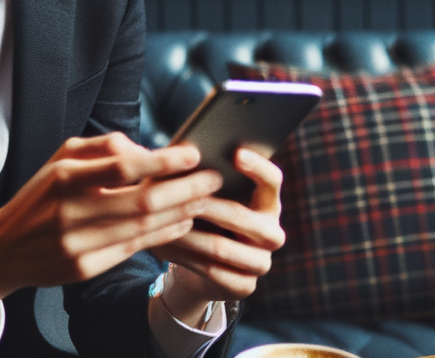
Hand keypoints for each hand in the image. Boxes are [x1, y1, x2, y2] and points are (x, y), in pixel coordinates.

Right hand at [0, 132, 223, 334]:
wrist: (6, 247)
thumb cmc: (42, 194)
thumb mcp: (62, 158)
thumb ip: (103, 148)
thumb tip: (146, 150)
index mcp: (64, 177)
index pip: (122, 167)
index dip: (162, 161)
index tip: (192, 152)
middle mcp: (70, 212)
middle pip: (141, 202)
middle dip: (184, 189)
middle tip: (212, 177)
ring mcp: (77, 245)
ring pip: (142, 229)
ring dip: (180, 212)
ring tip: (205, 198)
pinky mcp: (84, 270)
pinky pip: (133, 249)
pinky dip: (163, 235)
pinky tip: (182, 221)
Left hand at [150, 147, 285, 324]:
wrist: (200, 264)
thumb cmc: (202, 214)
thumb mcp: (206, 192)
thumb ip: (202, 173)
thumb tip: (181, 149)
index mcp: (267, 201)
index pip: (272, 179)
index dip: (257, 166)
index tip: (234, 152)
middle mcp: (271, 232)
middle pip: (243, 216)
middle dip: (208, 204)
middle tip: (181, 194)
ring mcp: (261, 262)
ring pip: (222, 246)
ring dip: (188, 233)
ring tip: (163, 220)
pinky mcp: (244, 286)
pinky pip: (211, 270)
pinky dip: (183, 256)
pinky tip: (162, 244)